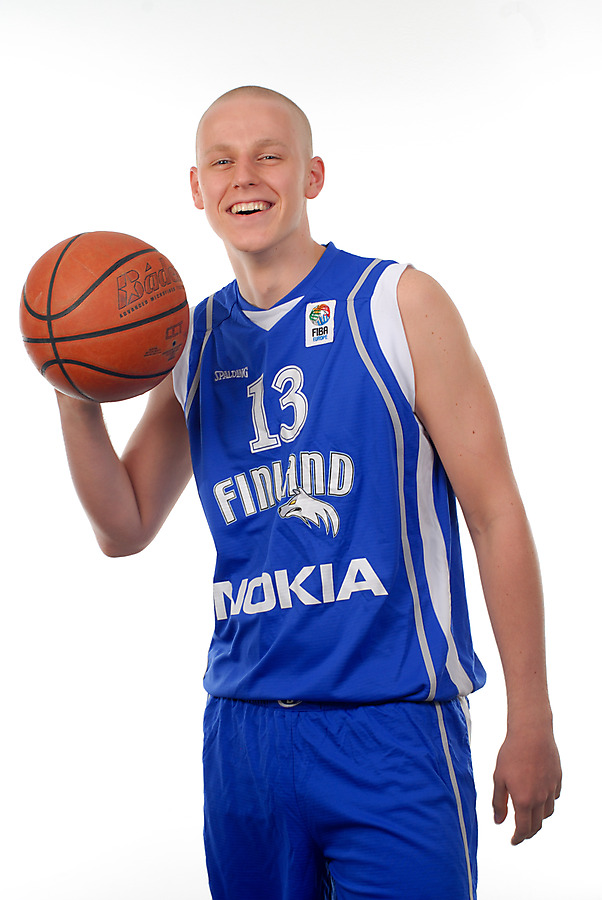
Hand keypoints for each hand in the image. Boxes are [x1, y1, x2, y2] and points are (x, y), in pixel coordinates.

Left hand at [492, 724, 561, 844]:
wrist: (531, 733)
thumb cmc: (511, 753)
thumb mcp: (499, 778)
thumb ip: (498, 802)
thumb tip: (498, 821)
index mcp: (524, 800)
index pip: (523, 829)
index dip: (518, 838)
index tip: (513, 841)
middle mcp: (540, 798)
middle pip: (537, 825)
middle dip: (528, 832)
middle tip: (520, 832)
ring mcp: (551, 789)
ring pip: (547, 812)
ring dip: (538, 818)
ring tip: (529, 814)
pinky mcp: (558, 779)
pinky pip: (554, 797)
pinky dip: (547, 802)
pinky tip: (539, 796)